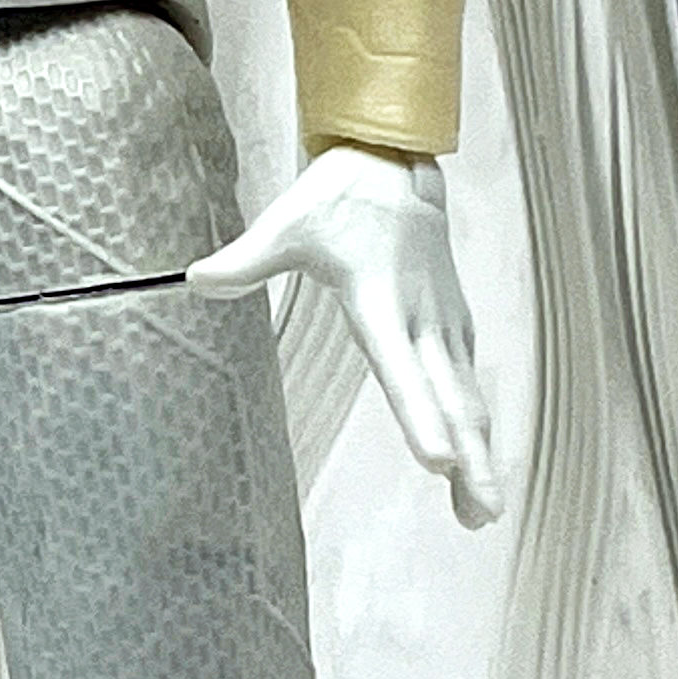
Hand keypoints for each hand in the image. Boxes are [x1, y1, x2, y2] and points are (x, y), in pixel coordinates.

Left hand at [189, 145, 502, 526]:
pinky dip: (477, 428)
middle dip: (470, 461)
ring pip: (466, 399)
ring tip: (482, 512)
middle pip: (450, 401)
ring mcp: (444, 323)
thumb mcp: (285, 223)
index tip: (439, 462)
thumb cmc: (339, 198)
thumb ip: (245, 260)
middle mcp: (422, 320)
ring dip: (480, 455)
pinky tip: (479, 466)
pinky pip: (467, 385)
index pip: (401, 370)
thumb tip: (194, 280)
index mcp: (382, 303)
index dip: (419, 417)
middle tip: (482, 514)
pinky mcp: (453, 325)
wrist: (395, 164)